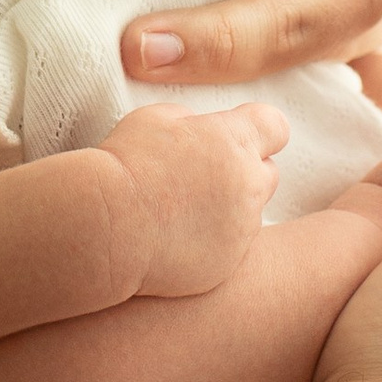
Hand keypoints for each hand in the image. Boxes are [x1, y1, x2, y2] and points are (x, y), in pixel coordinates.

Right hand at [99, 98, 283, 295]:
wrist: (106, 224)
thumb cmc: (125, 165)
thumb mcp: (156, 117)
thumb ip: (192, 121)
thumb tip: (199, 133)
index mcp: (235, 142)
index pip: (275, 127)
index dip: (257, 130)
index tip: (237, 136)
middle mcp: (248, 185)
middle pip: (268, 172)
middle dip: (244, 170)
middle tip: (203, 176)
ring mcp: (242, 229)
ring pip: (249, 214)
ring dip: (227, 209)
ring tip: (181, 211)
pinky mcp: (227, 264)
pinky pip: (230, 248)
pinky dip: (211, 242)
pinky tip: (175, 238)